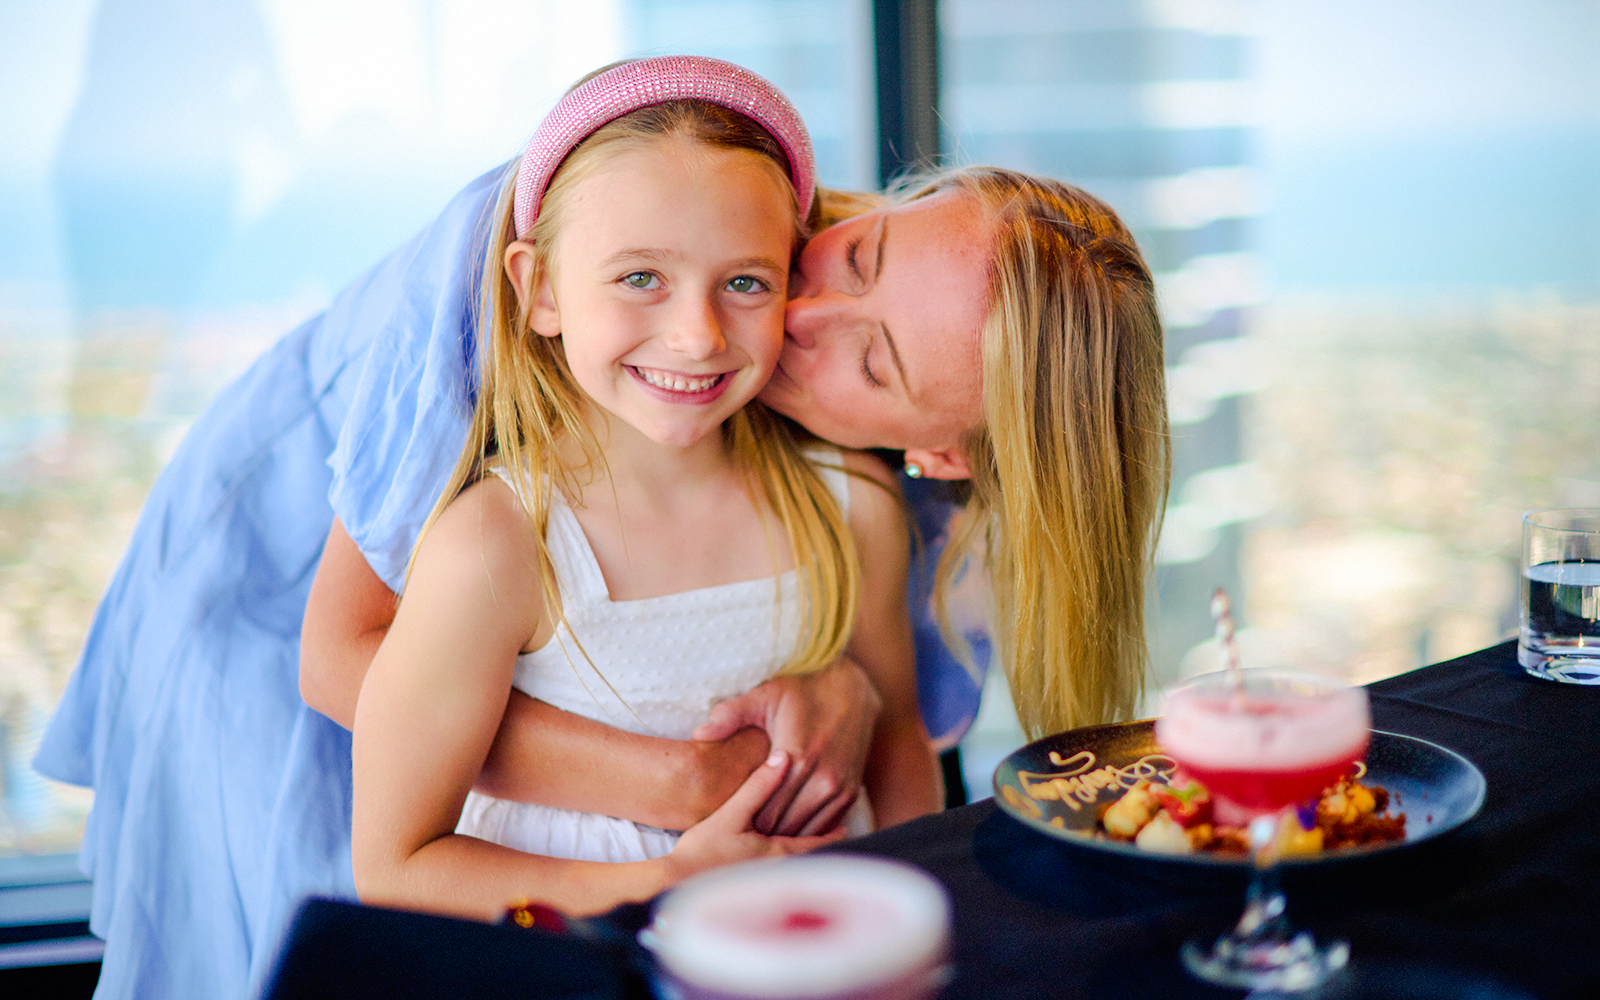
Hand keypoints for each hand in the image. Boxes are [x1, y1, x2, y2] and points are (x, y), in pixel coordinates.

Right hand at [664, 751, 843, 881]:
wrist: (674, 886)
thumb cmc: (701, 851)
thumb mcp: (730, 814)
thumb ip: (758, 787)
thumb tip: (783, 758)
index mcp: (778, 853)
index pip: (816, 843)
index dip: (832, 833)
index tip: (844, 826)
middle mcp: (776, 871)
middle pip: (809, 859)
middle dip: (823, 847)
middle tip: (838, 835)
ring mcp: (763, 883)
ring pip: (795, 869)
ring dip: (806, 858)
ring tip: (815, 847)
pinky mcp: (748, 890)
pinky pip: (777, 877)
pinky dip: (788, 868)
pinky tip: (781, 863)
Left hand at [692, 656, 881, 836]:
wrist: (850, 690)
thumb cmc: (801, 693)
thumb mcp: (764, 696)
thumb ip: (730, 715)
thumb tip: (699, 733)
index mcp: (796, 756)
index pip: (764, 809)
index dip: (744, 819)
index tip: (729, 820)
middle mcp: (822, 777)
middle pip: (783, 825)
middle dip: (761, 832)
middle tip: (739, 833)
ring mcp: (839, 787)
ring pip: (805, 831)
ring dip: (784, 834)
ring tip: (760, 834)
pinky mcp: (851, 793)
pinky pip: (825, 826)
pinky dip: (806, 830)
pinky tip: (787, 826)